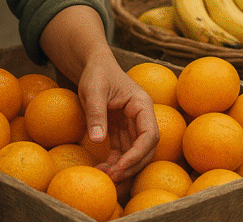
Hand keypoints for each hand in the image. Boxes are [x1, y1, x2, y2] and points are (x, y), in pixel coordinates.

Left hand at [76, 53, 158, 182]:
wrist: (93, 65)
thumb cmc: (96, 73)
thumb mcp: (93, 90)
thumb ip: (96, 113)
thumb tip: (97, 141)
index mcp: (142, 105)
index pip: (149, 134)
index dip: (138, 153)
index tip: (121, 165)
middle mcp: (142, 117)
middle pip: (145, 148)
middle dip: (131, 165)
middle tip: (112, 177)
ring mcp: (133, 124)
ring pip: (134, 152)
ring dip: (123, 167)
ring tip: (106, 176)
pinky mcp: (122, 129)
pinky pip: (122, 150)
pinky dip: (115, 161)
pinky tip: (103, 169)